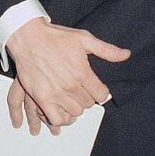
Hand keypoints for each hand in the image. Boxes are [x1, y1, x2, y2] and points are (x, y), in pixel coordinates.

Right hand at [5, 18, 128, 126]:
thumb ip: (107, 50)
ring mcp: (56, 93)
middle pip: (88, 104)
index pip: (101, 94)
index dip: (100, 92)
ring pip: (75, 112)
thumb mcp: (84, 38)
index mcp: (83, 72)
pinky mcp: (42, 98)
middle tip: (81, 90)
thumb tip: (126, 54)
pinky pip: (56, 118)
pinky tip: (62, 110)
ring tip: (71, 98)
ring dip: (75, 107)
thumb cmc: (55, 37)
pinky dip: (62, 118)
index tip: (96, 89)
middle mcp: (71, 85)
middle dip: (87, 98)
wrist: (28, 38)